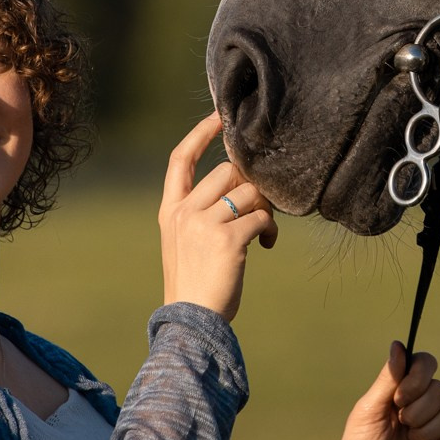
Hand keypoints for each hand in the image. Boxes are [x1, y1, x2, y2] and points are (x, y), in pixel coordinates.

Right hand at [159, 113, 274, 323]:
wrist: (191, 322)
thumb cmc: (195, 285)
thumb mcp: (184, 243)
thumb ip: (202, 213)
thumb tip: (241, 187)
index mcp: (169, 211)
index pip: (180, 159)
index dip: (200, 133)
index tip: (220, 117)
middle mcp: (183, 212)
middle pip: (227, 172)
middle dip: (250, 187)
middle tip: (258, 212)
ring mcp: (203, 224)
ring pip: (249, 192)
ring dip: (265, 209)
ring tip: (264, 232)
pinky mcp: (227, 239)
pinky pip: (261, 218)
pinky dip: (270, 229)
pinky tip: (265, 246)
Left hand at [334, 342, 439, 439]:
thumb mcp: (368, 411)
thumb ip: (387, 379)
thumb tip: (398, 344)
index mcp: (403, 388)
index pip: (426, 363)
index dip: (418, 378)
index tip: (399, 399)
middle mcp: (424, 402)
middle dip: (419, 411)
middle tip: (402, 426)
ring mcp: (439, 424)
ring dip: (432, 427)